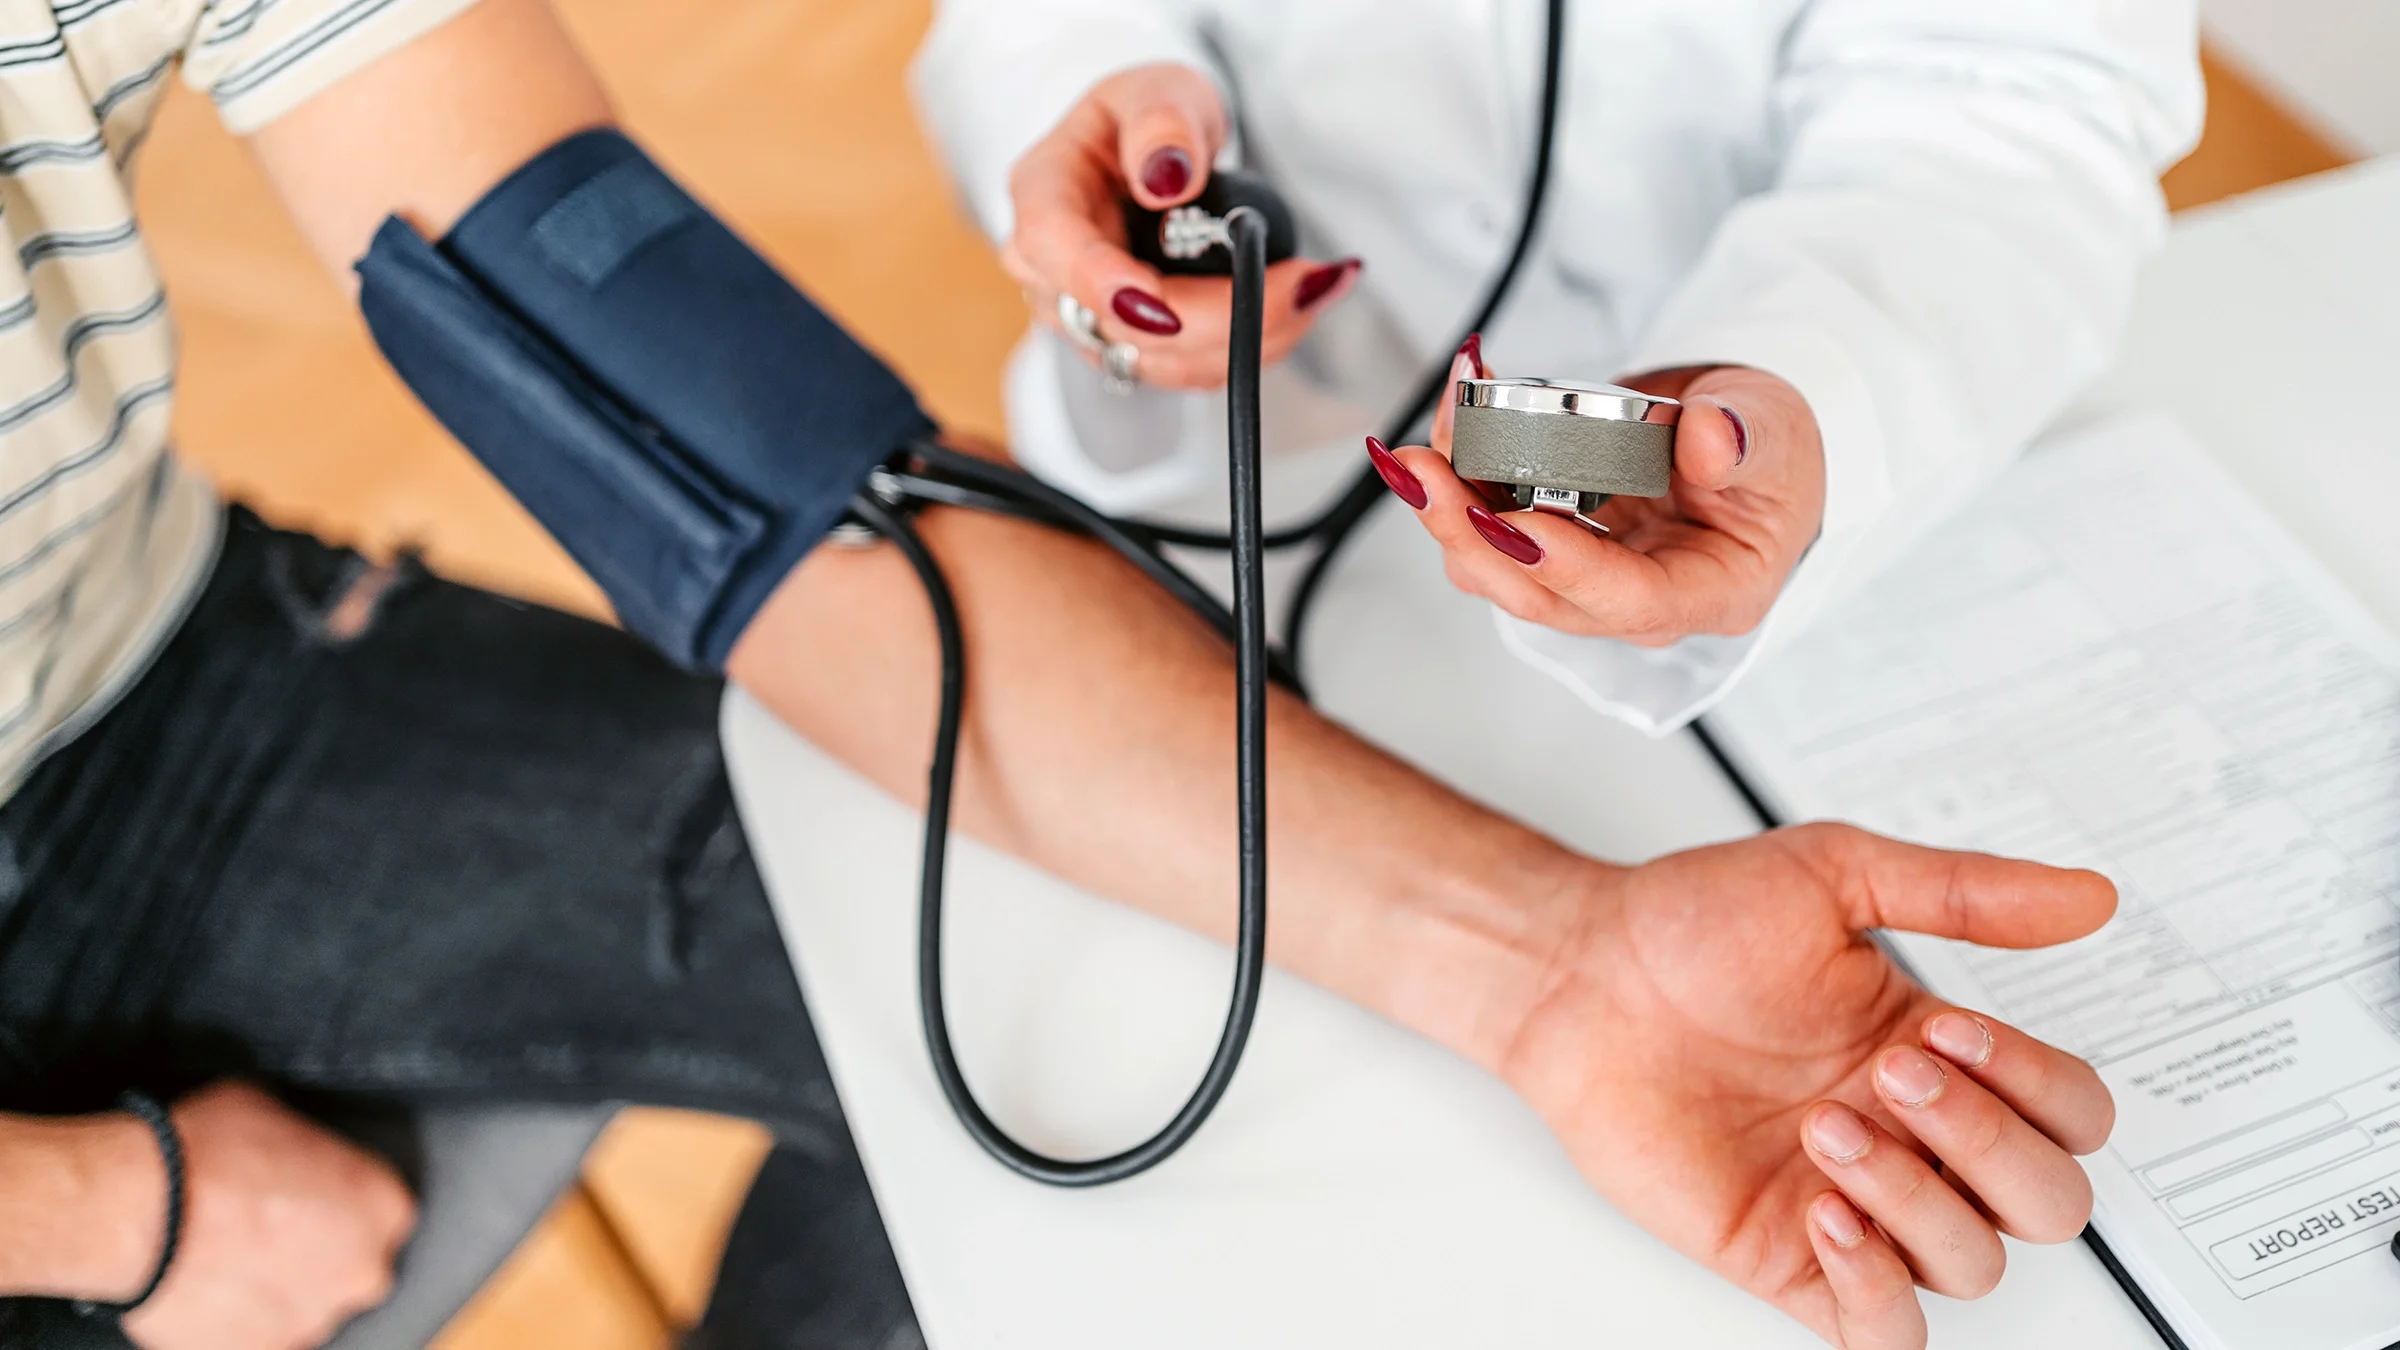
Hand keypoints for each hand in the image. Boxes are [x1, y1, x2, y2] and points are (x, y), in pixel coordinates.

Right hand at [124, 1083, 416, 1349]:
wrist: (139, 1213)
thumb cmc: (207, 1156)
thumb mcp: (275, 1112)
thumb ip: (310, 1146)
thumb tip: (297, 1151)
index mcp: (384, 1206)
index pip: (380, 1206)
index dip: (340, 1198)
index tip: (310, 1194)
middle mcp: (361, 1271)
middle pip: (351, 1262)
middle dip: (316, 1249)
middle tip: (267, 1227)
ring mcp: (311, 1320)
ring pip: (305, 1301)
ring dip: (278, 1284)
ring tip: (227, 1254)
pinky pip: (258, 1332)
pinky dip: (239, 1315)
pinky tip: (208, 1283)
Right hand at [1003, 62, 1361, 389]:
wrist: (1154, 157)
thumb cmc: (1149, 120)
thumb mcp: (1159, 92)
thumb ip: (1161, 124)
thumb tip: (1167, 179)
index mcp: (1043, 195)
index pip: (1057, 251)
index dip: (1108, 287)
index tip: (1169, 312)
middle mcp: (1052, 271)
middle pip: (1120, 324)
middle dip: (1218, 317)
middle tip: (1303, 283)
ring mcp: (1088, 317)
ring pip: (1162, 360)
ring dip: (1246, 337)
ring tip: (1312, 287)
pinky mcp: (1132, 346)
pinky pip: (1189, 368)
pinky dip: (1247, 345)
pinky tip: (1293, 308)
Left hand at [1370, 340, 1826, 644]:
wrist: (1743, 437)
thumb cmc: (1770, 453)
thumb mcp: (1776, 435)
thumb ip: (1748, 442)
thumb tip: (1708, 440)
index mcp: (1709, 592)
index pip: (1630, 600)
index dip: (1567, 568)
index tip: (1515, 524)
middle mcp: (1635, 599)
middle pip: (1539, 593)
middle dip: (1472, 533)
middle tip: (1426, 473)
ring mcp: (1585, 575)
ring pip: (1496, 566)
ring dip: (1448, 507)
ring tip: (1423, 441)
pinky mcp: (1547, 542)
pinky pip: (1487, 524)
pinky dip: (1458, 477)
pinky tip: (1447, 421)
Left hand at [1503, 824, 2115, 1348]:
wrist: (1579, 975)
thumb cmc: (1689, 926)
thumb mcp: (1835, 876)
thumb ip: (1966, 893)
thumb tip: (2089, 896)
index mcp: (1939, 1057)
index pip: (2071, 1114)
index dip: (2037, 1083)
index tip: (1945, 1026)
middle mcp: (1911, 1137)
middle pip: (2047, 1201)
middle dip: (1987, 1139)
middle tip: (1891, 1072)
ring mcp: (1856, 1202)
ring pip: (1972, 1262)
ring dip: (1918, 1196)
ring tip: (1826, 1126)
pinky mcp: (1786, 1255)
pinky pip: (1883, 1329)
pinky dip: (1880, 1289)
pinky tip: (1831, 1214)